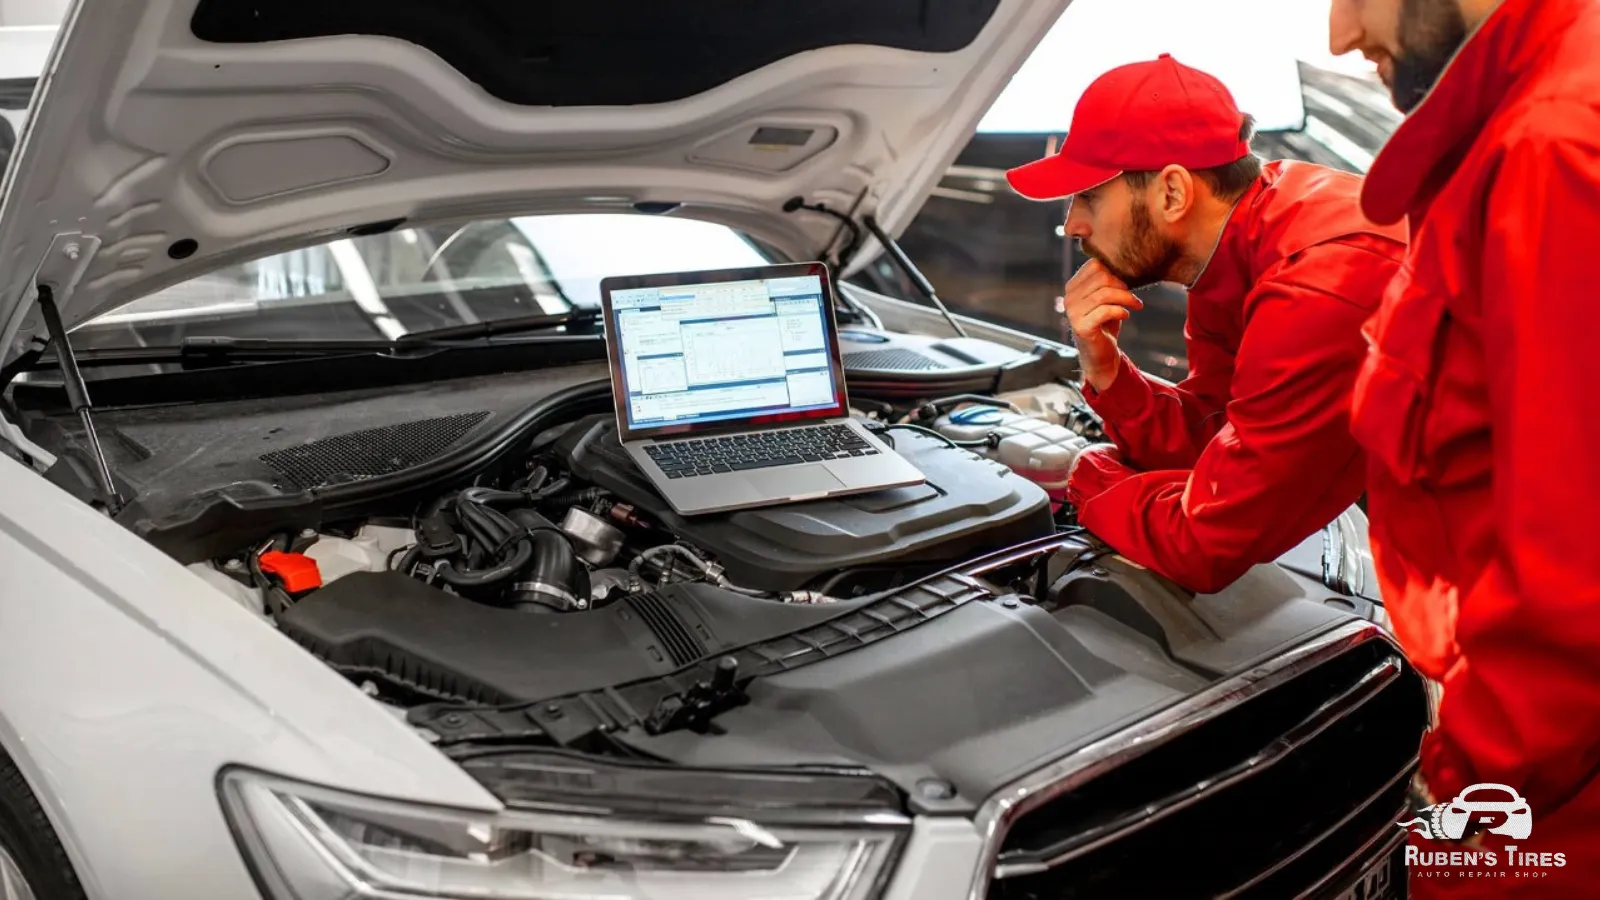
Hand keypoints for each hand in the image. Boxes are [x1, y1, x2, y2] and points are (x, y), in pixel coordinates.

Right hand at [1065, 260, 1142, 391]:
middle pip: (1101, 277)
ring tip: (1136, 304)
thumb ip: (1109, 281)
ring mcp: (1073, 313)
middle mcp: (1069, 298)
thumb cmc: (1106, 324)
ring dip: (1126, 298)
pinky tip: (1127, 315)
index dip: (1115, 271)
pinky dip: (1121, 310)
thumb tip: (1127, 263)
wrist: (1101, 355)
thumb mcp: (1106, 299)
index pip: (1094, 265)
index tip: (1127, 283)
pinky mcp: (1082, 327)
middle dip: (1123, 285)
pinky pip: (1105, 310)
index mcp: (1073, 287)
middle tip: (1133, 297)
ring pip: (1105, 293)